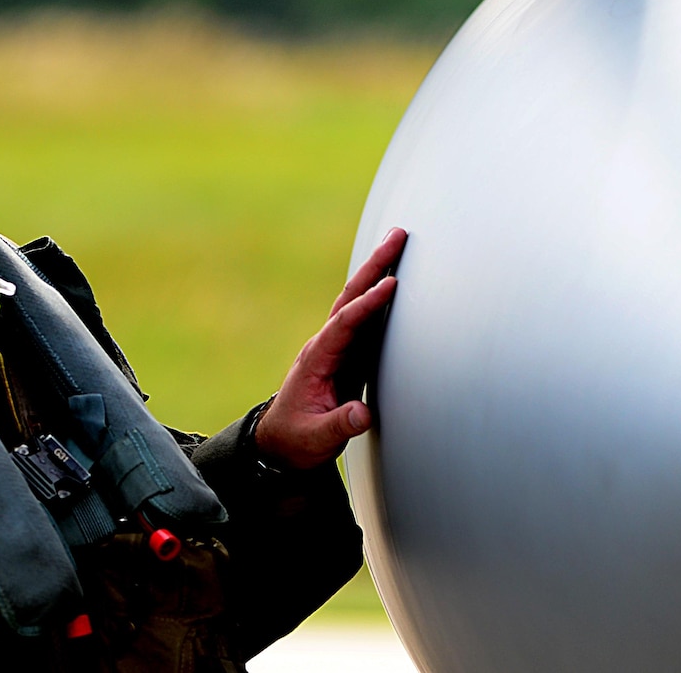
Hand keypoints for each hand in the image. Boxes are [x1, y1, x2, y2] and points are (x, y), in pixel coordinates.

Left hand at [255, 228, 407, 470]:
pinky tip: (396, 275)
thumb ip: (340, 425)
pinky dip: (378, 292)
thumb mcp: (316, 438)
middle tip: (398, 236)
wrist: (282, 443)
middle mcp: (325, 344)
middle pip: (350, 297)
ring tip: (399, 242)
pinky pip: (364, 315)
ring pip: (357, 300)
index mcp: (317, 359)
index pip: (345, 324)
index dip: (369, 305)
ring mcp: (336, 345)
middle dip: (374, 266)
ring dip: (377, 271)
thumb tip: (362, 413)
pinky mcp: (347, 351)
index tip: (392, 285)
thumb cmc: (297, 440)